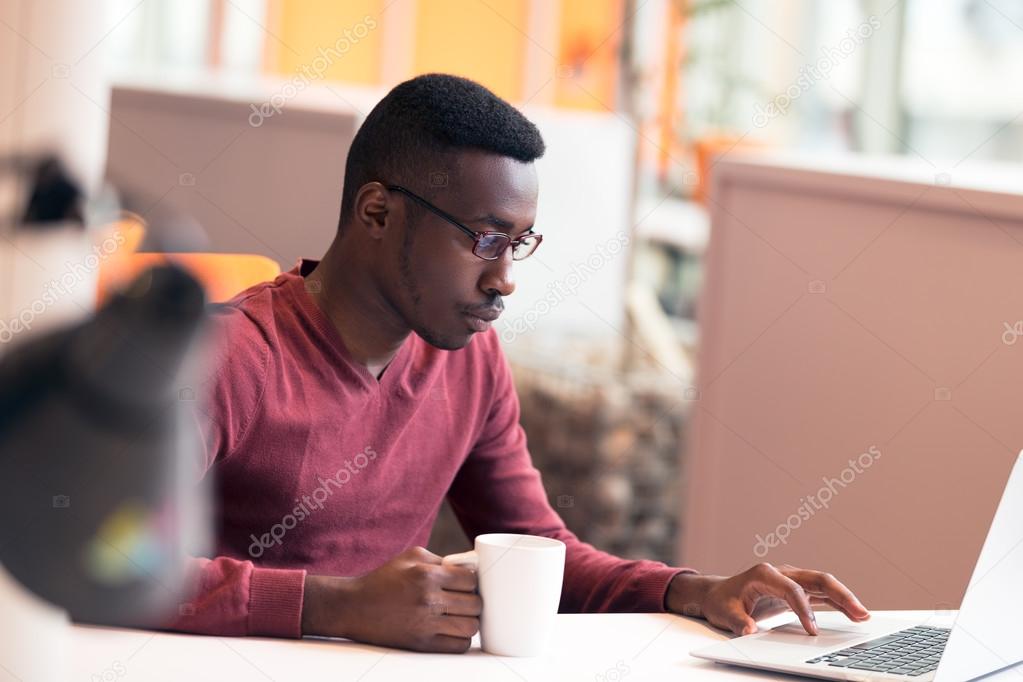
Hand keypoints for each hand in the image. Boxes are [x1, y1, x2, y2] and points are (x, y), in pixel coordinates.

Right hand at [301, 546, 481, 652]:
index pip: (471, 579)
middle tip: (465, 600)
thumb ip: (441, 560)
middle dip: (474, 601)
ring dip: (470, 621)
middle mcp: (428, 599)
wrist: (354, 606)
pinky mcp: (421, 644)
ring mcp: (426, 624)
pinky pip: (458, 646)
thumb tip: (469, 567)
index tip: (467, 584)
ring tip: (460, 616)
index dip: (473, 581)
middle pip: (475, 604)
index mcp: (427, 575)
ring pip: (471, 627)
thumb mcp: (411, 557)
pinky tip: (452, 630)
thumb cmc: (384, 579)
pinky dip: (460, 639)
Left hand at [666, 563, 869, 635]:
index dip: (805, 610)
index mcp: (764, 573)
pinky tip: (853, 613)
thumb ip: (737, 621)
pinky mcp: (796, 588)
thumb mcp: (724, 613)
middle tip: (861, 614)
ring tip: (864, 616)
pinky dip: (837, 602)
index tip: (813, 631)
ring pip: (824, 585)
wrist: (717, 593)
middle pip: (817, 579)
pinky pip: (821, 594)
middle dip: (841, 595)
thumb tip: (749, 629)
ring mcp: (791, 579)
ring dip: (845, 598)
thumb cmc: (721, 601)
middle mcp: (781, 572)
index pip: (793, 589)